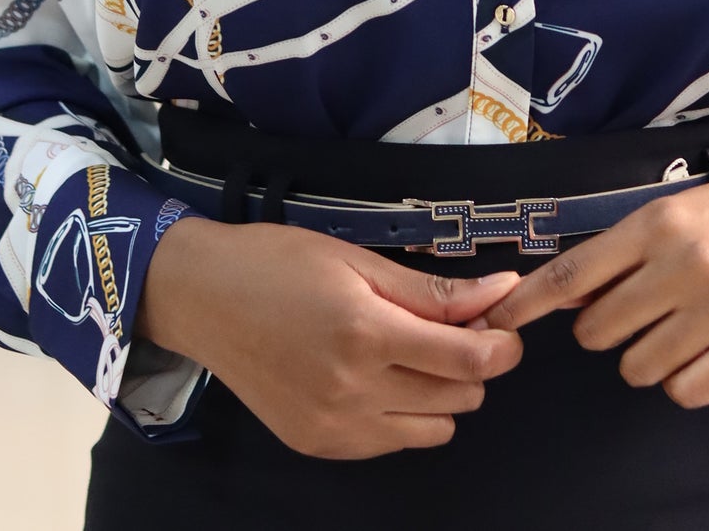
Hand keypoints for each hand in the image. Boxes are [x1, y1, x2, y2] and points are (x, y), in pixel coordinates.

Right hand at [140, 217, 523, 457]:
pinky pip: (391, 442)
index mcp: (366, 334)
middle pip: (459, 397)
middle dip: (469, 363)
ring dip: (439, 394)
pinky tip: (375, 376)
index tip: (504, 327)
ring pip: (433, 429)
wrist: (204, 299)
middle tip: (450, 328)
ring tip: (409, 353)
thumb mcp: (358, 262)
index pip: (467, 360)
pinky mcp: (319, 446)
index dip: (501, 345)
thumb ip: (432, 289)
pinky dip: (401, 414)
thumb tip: (501, 292)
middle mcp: (353, 392)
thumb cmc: (279, 264)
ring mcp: (334, 428)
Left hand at [474, 153, 708, 407]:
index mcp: (657, 223)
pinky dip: (681, 380)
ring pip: (638, 367)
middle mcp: (684, 265)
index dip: (529, 302)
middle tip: (632, 312)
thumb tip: (572, 299)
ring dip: (642, 356)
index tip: (500, 322)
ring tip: (672, 327)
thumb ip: (624, 250)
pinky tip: (698, 350)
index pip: (573, 273)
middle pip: (599, 330)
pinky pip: (685, 391)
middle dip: (603, 328)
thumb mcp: (676, 210)